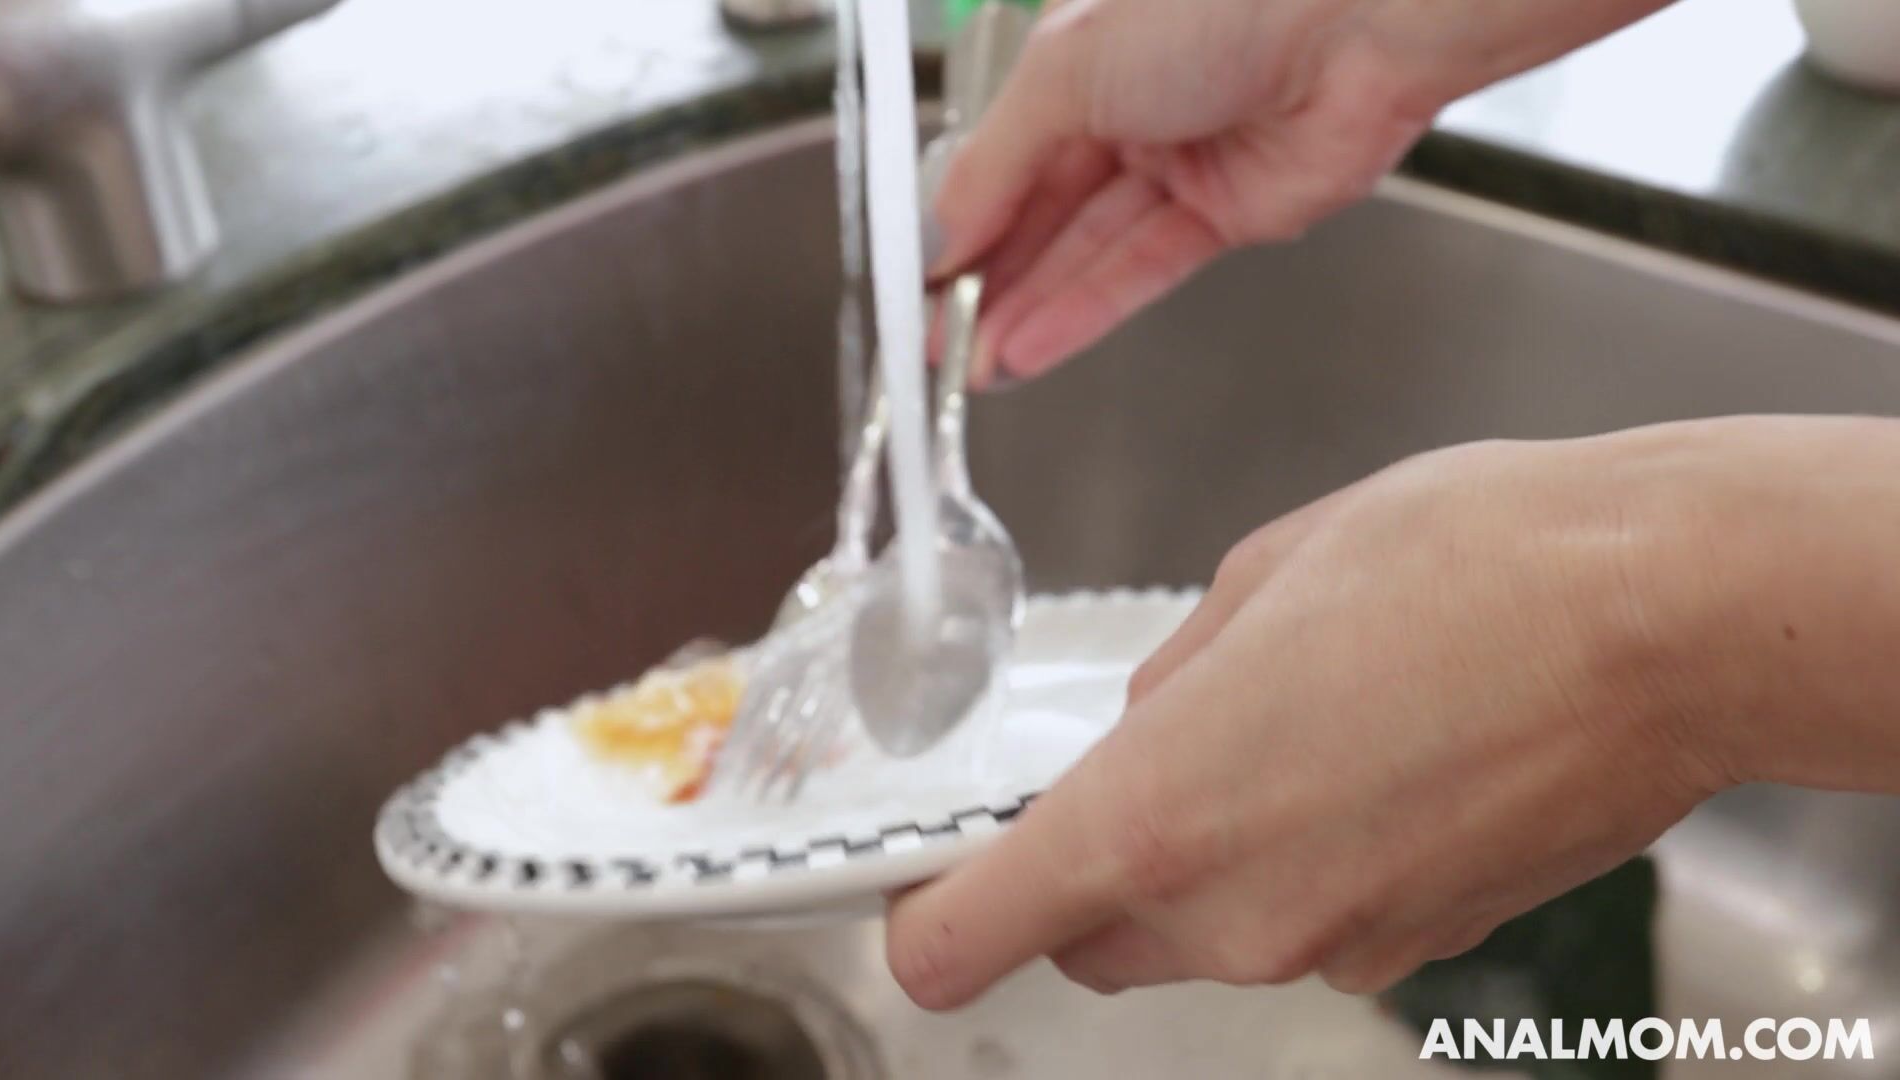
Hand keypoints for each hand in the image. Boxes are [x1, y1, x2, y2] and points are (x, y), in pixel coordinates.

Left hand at [886, 417, 1899, 1007]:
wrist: (1670, 620)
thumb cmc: (1476, 566)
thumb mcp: (1262, 576)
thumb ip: (1169, 682)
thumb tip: (1146, 728)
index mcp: (1157, 819)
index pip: (968, 940)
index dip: (928, 917)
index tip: (925, 882)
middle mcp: (1237, 916)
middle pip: (1087, 939)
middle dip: (1079, 872)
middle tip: (1134, 766)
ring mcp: (1337, 944)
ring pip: (1201, 937)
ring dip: (1203, 861)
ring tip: (1285, 732)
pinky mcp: (1421, 944)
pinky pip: (1306, 922)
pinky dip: (1300, 866)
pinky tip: (1363, 760)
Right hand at [932, 0, 1675, 385]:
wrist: (1358, 20)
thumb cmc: (1221, 5)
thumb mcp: (1065, 73)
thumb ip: (995, 165)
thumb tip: (939, 236)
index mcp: (1078, 61)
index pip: (998, 162)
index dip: (954, 227)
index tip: (914, 286)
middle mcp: (1125, 113)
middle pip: (1040, 216)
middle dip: (984, 285)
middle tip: (932, 344)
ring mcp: (1179, 166)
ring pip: (1085, 253)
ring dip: (1026, 313)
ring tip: (971, 367)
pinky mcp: (1230, 214)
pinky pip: (1140, 271)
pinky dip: (1082, 313)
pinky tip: (1029, 349)